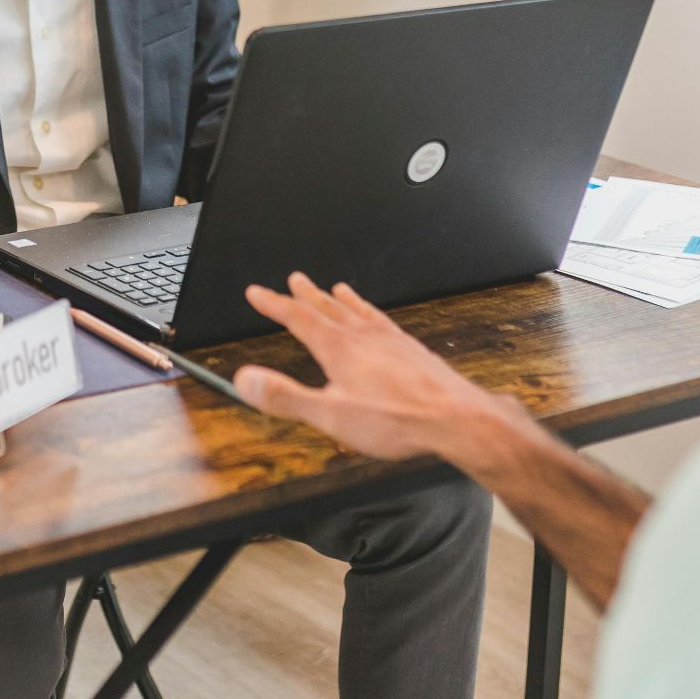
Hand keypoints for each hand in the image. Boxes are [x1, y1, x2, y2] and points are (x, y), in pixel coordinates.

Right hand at [237, 273, 530, 467]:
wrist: (456, 418)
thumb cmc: (395, 420)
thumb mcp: (330, 416)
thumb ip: (285, 397)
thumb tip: (244, 379)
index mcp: (339, 348)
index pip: (298, 318)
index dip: (274, 304)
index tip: (256, 292)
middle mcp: (364, 336)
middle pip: (329, 308)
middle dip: (307, 295)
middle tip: (294, 279)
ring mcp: (391, 341)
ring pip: (360, 312)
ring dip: (342, 300)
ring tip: (336, 288)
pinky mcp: (412, 350)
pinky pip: (385, 322)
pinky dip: (373, 314)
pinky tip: (379, 321)